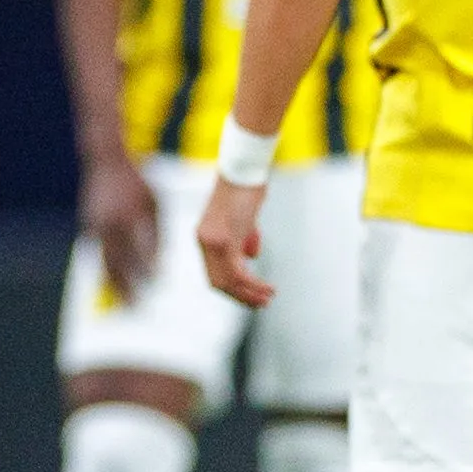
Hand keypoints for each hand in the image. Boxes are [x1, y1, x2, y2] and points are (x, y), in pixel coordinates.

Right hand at [80, 149, 159, 299]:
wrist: (103, 162)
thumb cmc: (135, 182)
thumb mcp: (153, 203)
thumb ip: (156, 232)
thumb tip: (159, 263)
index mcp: (128, 216)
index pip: (139, 251)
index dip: (148, 271)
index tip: (157, 287)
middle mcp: (108, 225)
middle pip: (118, 263)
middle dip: (127, 288)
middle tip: (136, 309)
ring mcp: (95, 227)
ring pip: (104, 263)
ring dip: (114, 285)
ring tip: (123, 304)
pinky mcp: (87, 229)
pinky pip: (98, 255)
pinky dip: (106, 271)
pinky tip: (113, 285)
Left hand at [197, 176, 272, 306]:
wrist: (243, 168)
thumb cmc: (246, 188)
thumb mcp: (244, 218)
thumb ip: (244, 238)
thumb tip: (250, 257)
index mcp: (205, 236)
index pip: (213, 273)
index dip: (232, 288)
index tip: (252, 295)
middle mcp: (204, 241)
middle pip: (217, 282)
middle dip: (240, 297)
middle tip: (261, 303)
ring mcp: (212, 241)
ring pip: (227, 281)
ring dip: (248, 294)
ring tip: (267, 299)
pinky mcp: (225, 240)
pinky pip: (237, 273)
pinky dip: (253, 285)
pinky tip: (267, 288)